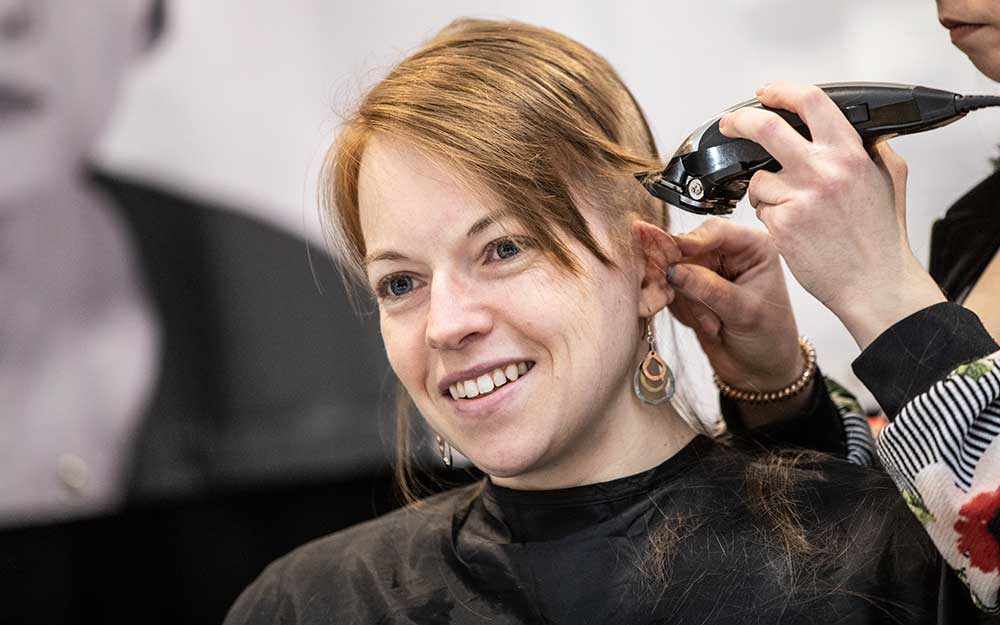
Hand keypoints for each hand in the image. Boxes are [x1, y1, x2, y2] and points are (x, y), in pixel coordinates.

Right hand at [634, 219, 805, 401]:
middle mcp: (728, 253)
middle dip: (689, 281)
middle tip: (699, 307)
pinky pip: (672, 293)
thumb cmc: (769, 337)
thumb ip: (708, 288)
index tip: (673, 255)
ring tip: (716, 325)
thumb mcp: (744, 312)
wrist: (760, 370)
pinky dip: (685, 312)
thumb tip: (673, 269)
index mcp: (752, 246)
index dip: (691, 240)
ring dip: (691, 303)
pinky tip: (708, 326)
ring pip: (675, 273)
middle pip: (688, 249)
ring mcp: (707, 271)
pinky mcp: (691, 291)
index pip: (715, 231)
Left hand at [718, 81, 944, 348]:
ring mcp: (801, 197)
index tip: (766, 93)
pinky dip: (769, 217)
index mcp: (851, 154)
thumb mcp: (889, 181)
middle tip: (729, 124)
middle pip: (766, 127)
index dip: (782, 91)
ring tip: (791, 210)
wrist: (876, 285)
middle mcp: (825, 170)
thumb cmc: (881, 241)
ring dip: (764, 191)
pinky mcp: (783, 224)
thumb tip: (862, 131)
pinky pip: (760, 209)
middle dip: (740, 121)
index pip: (812, 102)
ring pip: (759, 178)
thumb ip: (873, 150)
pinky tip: (793, 231)